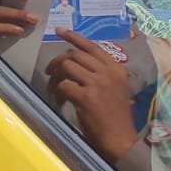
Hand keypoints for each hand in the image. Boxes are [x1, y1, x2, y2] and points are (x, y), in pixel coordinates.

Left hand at [46, 30, 138, 160]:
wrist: (120, 139)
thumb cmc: (117, 116)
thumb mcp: (117, 89)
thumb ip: (102, 74)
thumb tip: (77, 63)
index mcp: (116, 68)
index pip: (92, 46)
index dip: (74, 37)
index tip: (59, 31)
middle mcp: (108, 72)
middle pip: (75, 55)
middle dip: (58, 61)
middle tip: (50, 70)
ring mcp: (97, 83)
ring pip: (67, 66)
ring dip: (55, 76)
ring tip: (53, 87)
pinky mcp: (86, 97)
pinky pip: (63, 86)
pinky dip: (57, 92)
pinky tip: (59, 100)